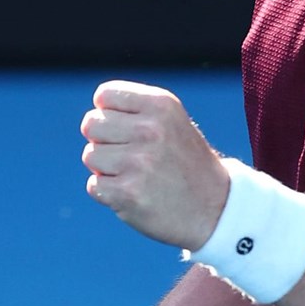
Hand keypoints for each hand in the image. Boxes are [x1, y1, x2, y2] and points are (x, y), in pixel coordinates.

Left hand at [80, 81, 231, 250]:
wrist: (214, 209)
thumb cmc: (183, 161)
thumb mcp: (170, 121)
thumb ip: (133, 110)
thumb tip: (92, 116)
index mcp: (161, 105)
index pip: (104, 96)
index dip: (109, 114)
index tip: (128, 130)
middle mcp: (150, 129)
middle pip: (91, 125)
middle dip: (104, 141)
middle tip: (131, 156)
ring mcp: (138, 162)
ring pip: (90, 155)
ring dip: (106, 169)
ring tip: (135, 176)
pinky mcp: (128, 193)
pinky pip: (94, 186)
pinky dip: (108, 193)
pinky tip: (133, 194)